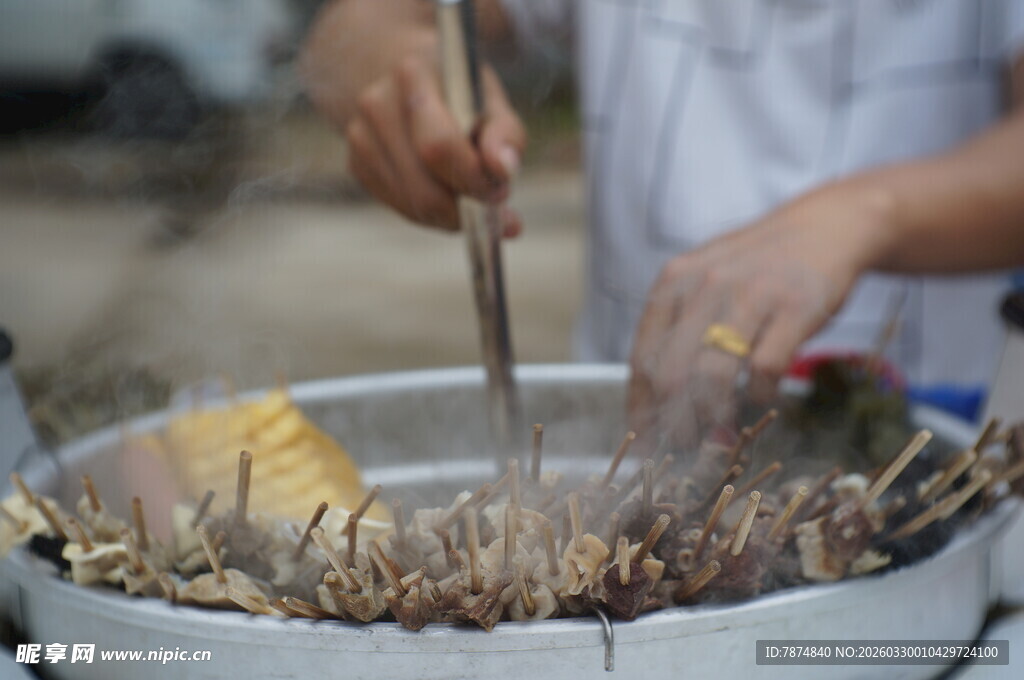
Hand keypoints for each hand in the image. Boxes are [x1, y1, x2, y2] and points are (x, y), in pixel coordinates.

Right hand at [343, 54, 525, 234]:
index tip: (501, 189)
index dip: (473, 178)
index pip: (439, 145)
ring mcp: (360, 136)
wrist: (406, 83)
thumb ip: (505, 135)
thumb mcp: (492, 102)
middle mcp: (377, 104)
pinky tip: (446, 193)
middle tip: (491, 204)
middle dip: (464, 207)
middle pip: (423, 188)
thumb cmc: (460, 94)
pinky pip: (402, 208)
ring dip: (451, 214)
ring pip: (414, 205)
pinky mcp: (357, 164)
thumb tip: (501, 171)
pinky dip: (432, 213)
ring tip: (472, 195)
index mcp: (414, 75)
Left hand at [628, 180, 895, 447]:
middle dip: (675, 423)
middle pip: (672, 374)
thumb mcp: (704, 282)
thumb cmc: (756, 267)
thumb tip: (655, 401)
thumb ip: (678, 330)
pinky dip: (759, 398)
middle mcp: (705, 286)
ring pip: (713, 377)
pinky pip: (765, 370)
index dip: (641, 408)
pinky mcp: (794, 308)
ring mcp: (750, 295)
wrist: (825, 227)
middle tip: (685, 448)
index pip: (643, 358)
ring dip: (712, 418)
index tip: (645, 441)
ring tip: (716, 438)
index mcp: (673, 283)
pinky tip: (761, 401)